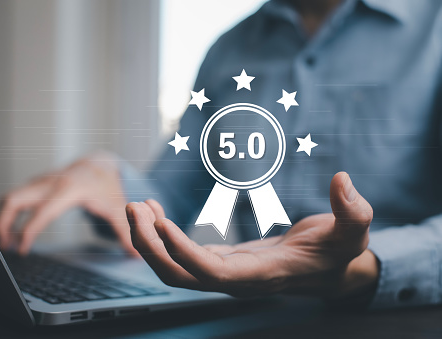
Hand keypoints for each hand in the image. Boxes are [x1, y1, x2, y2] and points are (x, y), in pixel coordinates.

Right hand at [0, 152, 137, 255]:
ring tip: (5, 243)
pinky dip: (8, 214)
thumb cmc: (108, 186)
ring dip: (2, 219)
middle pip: (14, 199)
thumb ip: (126, 232)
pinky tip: (12, 232)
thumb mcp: (119, 208)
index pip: (41, 211)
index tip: (21, 250)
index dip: (28, 231)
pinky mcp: (37, 185)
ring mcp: (41, 182)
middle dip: (3, 224)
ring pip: (10, 197)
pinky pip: (15, 198)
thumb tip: (137, 256)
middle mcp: (50, 183)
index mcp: (69, 189)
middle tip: (4, 248)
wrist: (100, 164)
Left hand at [126, 172, 378, 299]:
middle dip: (150, 246)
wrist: (329, 271)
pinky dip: (161, 236)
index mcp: (260, 275)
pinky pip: (180, 256)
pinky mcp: (220, 263)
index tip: (161, 222)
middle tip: (134, 206)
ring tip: (138, 205)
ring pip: (173, 269)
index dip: (184, 252)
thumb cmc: (339, 252)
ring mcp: (224, 274)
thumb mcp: (354, 231)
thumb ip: (353, 210)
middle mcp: (235, 281)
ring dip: (149, 241)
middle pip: (179, 276)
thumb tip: (342, 180)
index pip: (212, 274)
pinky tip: (155, 211)